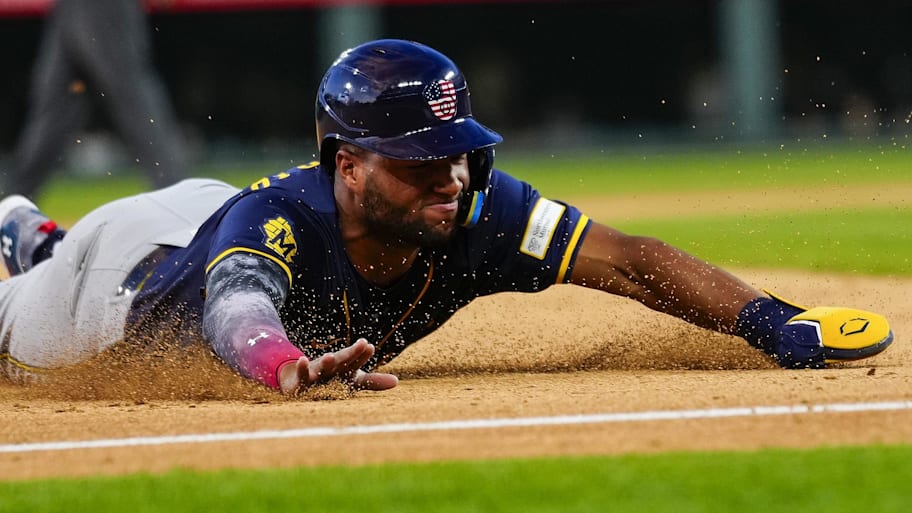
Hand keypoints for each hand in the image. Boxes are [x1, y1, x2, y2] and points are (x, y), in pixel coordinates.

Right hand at [277, 338, 397, 394]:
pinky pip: (302, 374)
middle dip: (352, 353)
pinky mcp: (302, 380)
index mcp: (346, 368)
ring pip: (323, 366)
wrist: (303, 380)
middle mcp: (333, 367)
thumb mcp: (354, 381)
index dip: (362, 355)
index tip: (370, 346)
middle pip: (343, 360)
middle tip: (363, 344)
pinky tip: (302, 360)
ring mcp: (318, 372)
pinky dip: (302, 367)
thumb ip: (374, 382)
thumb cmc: (333, 380)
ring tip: (330, 356)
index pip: (357, 361)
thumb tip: (397, 381)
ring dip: (327, 361)